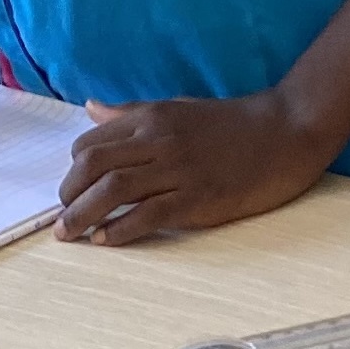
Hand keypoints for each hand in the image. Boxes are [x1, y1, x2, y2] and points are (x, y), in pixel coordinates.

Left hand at [54, 93, 347, 244]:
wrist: (287, 131)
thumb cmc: (232, 123)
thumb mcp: (176, 108)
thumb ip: (132, 113)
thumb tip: (91, 108)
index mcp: (151, 118)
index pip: (91, 143)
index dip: (72, 170)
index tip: (71, 191)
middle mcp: (159, 141)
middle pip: (93, 166)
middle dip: (69, 194)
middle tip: (62, 217)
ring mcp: (179, 170)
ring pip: (114, 191)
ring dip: (83, 215)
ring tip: (70, 234)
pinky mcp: (199, 197)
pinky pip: (149, 215)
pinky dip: (121, 229)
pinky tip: (106, 240)